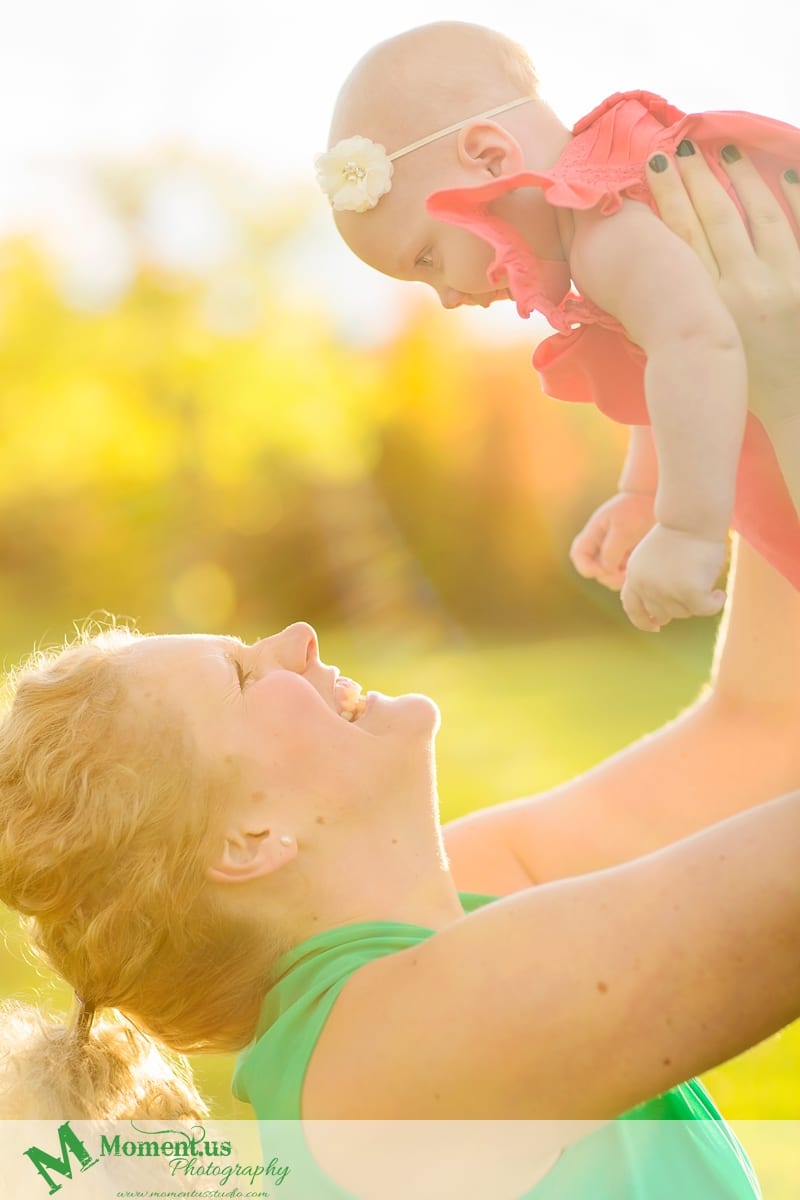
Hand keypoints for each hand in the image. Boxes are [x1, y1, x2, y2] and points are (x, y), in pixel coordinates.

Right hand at [570, 491, 655, 590]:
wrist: (657, 500)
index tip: (600, 570)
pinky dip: (628, 576)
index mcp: (595, 533)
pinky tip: (638, 572)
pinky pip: (624, 573)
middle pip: (594, 569)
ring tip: (632, 574)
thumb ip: (611, 550)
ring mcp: (616, 551)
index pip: (579, 554)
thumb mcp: (623, 528)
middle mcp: (602, 544)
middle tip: (623, 574)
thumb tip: (605, 569)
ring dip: (618, 579)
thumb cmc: (637, 509)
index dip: (584, 566)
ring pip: (609, 574)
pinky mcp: (630, 556)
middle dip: (606, 575)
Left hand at [621, 524, 727, 631]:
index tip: (656, 626)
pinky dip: (715, 602)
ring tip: (704, 577)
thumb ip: (650, 582)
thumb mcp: (652, 557)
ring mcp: (666, 590)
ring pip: (685, 612)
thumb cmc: (677, 533)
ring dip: (698, 600)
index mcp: (634, 576)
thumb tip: (659, 618)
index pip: (633, 608)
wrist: (691, 517)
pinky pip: (706, 609)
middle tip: (694, 586)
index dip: (643, 621)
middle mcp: (646, 586)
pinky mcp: (689, 591)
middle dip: (680, 604)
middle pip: (665, 612)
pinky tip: (719, 593)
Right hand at [647, 148, 799, 428]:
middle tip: (684, 146)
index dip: (666, 194)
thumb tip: (642, 278)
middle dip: (697, 176)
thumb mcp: (697, 349)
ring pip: (759, 215)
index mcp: (707, 306)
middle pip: (715, 217)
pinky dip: (795, 197)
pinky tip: (786, 173)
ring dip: (742, 178)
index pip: (681, 236)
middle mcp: (741, 289)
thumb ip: (671, 315)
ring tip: (728, 152)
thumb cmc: (741, 381)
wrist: (795, 401)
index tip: (653, 163)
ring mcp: (783, 282)